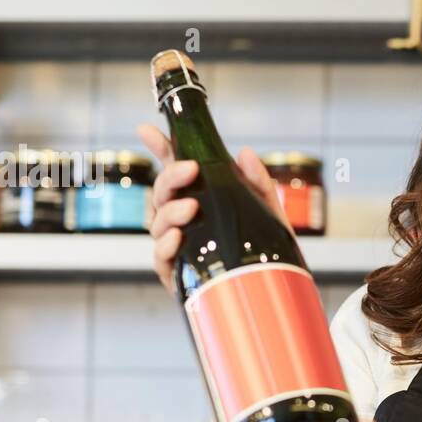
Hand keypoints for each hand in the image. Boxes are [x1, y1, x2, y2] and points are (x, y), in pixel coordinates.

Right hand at [137, 124, 293, 292]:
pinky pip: (161, 257)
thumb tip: (245, 153)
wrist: (274, 292)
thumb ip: (259, 183)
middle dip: (171, 177)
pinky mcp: (177, 275)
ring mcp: (176, 247)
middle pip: (162, 193)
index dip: (159, 148)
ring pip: (158, 222)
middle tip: (191, 169)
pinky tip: (178, 237)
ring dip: (171, 211)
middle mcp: (182, 221)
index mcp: (199, 200)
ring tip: (192, 207)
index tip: (147, 130)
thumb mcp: (269, 212)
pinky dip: (167, 245)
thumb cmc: (265, 251)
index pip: (174, 171)